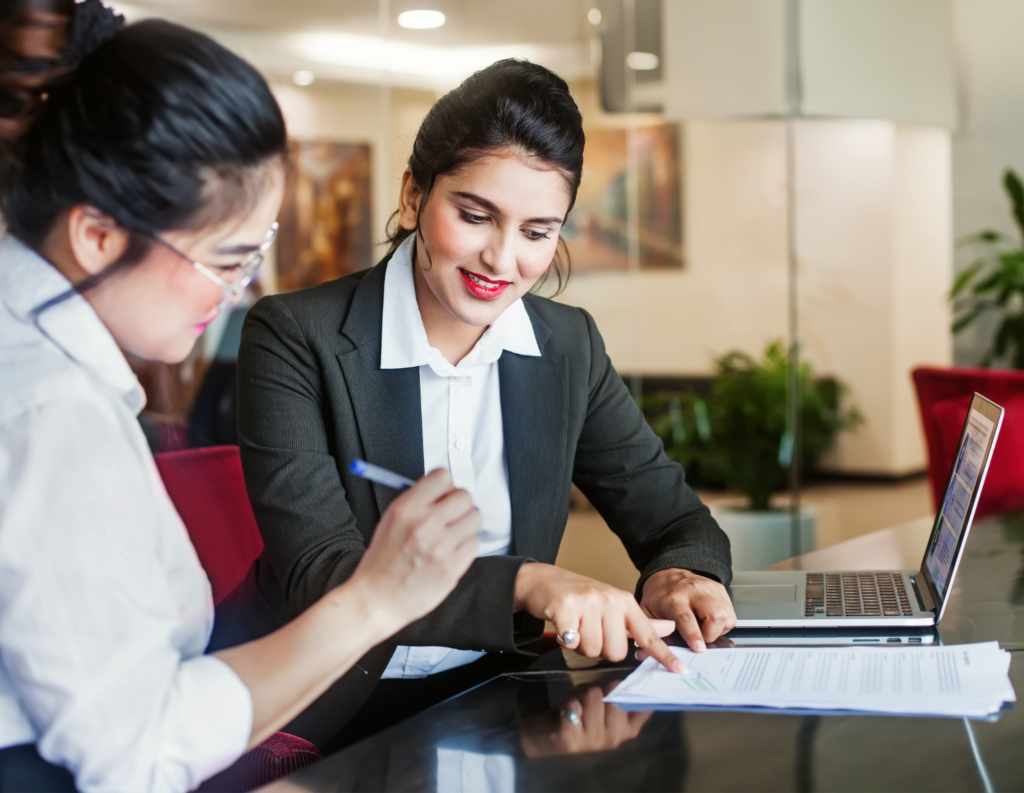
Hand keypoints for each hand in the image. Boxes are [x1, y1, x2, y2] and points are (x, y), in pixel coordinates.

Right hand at [349, 469, 479, 632]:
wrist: (376, 599)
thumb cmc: (382, 561)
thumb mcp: (390, 520)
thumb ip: (417, 501)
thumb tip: (444, 488)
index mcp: (406, 509)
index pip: (442, 477)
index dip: (446, 485)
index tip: (444, 494)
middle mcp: (424, 524)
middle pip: (464, 496)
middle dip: (459, 504)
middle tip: (452, 515)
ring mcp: (440, 547)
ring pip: (475, 518)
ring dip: (466, 525)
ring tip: (451, 535)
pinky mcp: (452, 567)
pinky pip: (474, 544)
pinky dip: (465, 547)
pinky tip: (449, 553)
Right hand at [513, 563, 684, 673]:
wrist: (543, 579)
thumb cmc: (580, 596)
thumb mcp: (613, 605)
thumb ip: (639, 622)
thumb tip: (668, 628)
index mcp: (624, 602)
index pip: (647, 633)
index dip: (664, 654)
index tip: (680, 670)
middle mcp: (609, 600)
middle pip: (615, 652)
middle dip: (600, 648)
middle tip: (589, 630)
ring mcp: (587, 602)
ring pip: (593, 650)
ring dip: (581, 645)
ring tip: (576, 626)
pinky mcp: (565, 607)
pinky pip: (571, 643)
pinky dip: (565, 640)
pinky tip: (562, 625)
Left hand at [520, 683, 651, 757]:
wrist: (546, 736)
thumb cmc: (580, 715)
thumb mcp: (604, 704)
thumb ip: (618, 694)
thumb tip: (633, 677)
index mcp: (627, 730)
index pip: (644, 707)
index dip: (637, 690)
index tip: (629, 682)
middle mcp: (614, 739)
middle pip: (614, 697)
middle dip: (600, 688)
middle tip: (589, 696)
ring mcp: (593, 742)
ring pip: (593, 697)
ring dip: (581, 694)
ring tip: (576, 703)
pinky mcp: (571, 741)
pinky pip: (574, 707)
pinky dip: (568, 702)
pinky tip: (565, 712)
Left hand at [640, 569, 735, 652]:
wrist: (666, 574)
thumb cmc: (658, 596)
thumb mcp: (647, 612)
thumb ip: (651, 631)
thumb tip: (647, 653)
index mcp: (673, 599)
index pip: (686, 618)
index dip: (694, 635)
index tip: (699, 649)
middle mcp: (693, 591)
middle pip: (715, 615)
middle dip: (712, 633)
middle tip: (701, 638)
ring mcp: (709, 588)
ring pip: (726, 615)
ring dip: (719, 628)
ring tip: (705, 628)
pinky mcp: (719, 589)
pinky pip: (730, 612)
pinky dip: (723, 622)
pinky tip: (710, 620)